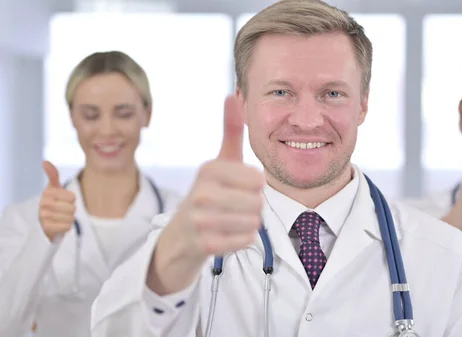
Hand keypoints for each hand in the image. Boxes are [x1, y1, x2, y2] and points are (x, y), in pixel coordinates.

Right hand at [38, 161, 75, 240]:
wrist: (43, 221)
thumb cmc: (52, 201)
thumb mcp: (53, 188)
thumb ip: (53, 175)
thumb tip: (45, 162)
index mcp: (47, 192)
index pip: (73, 197)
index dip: (71, 199)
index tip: (63, 199)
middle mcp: (43, 204)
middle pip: (72, 208)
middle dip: (71, 210)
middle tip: (62, 210)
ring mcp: (43, 217)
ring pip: (70, 218)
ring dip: (69, 219)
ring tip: (60, 217)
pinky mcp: (46, 228)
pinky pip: (67, 227)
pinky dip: (66, 226)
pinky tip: (59, 224)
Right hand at [162, 95, 263, 259]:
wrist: (180, 237)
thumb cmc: (208, 194)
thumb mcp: (219, 161)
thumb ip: (231, 130)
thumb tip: (233, 94)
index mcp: (208, 169)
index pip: (258, 179)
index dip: (256, 187)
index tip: (238, 188)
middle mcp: (201, 192)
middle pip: (258, 202)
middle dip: (253, 207)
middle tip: (234, 207)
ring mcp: (200, 219)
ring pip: (254, 222)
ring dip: (248, 224)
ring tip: (229, 220)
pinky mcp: (204, 244)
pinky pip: (246, 240)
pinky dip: (242, 240)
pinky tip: (226, 235)